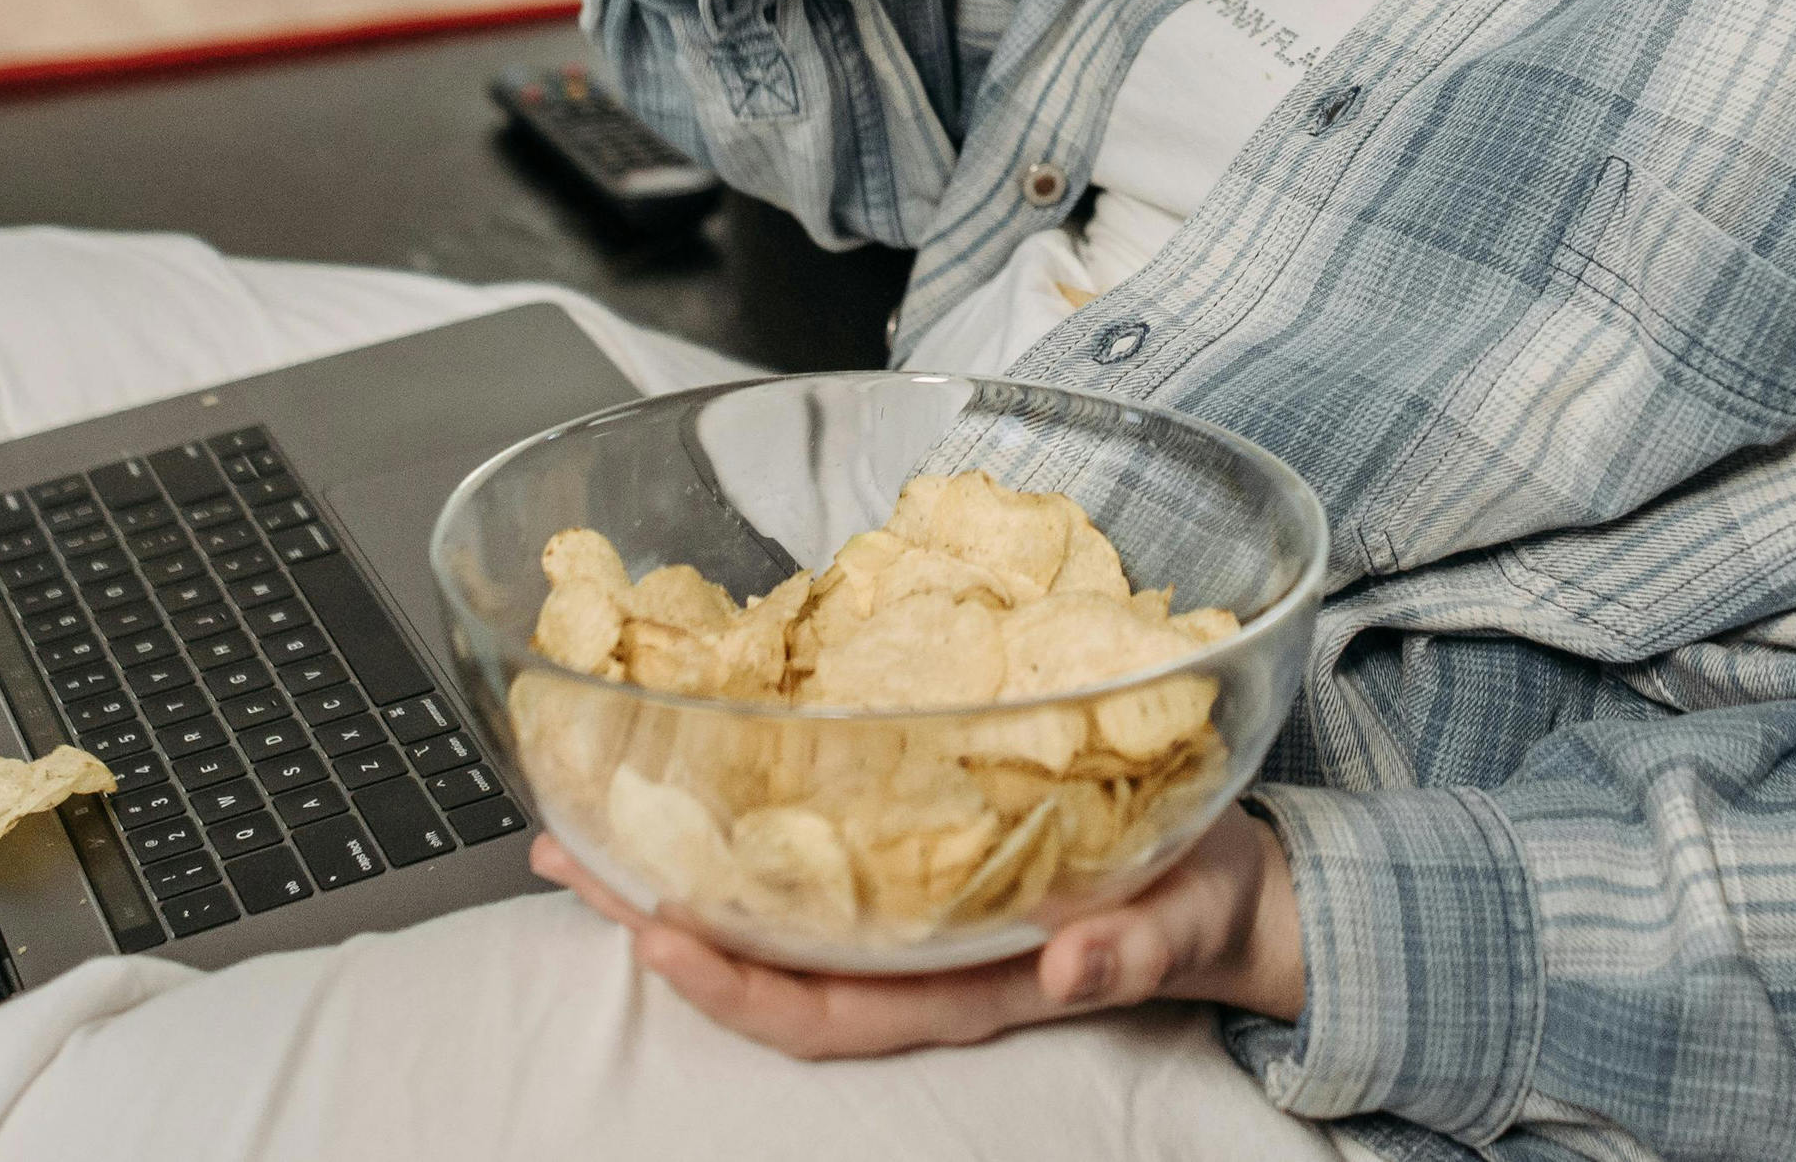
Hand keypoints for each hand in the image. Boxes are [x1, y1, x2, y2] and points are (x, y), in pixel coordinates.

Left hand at [530, 809, 1305, 1060]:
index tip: (662, 934)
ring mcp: (907, 916)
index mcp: (965, 986)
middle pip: (764, 964)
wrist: (1225, 889)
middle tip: (570, 859)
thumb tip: (1077, 968)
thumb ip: (1138, 947)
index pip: (826, 1011)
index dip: (737, 986)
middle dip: (661, 922)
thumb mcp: (1188, 918)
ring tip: (585, 826)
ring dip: (673, 876)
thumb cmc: (1200, 901)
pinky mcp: (913, 859)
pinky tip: (685, 785)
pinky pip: (805, 862)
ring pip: (769, 916)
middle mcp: (916, 960)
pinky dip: (736, 828)